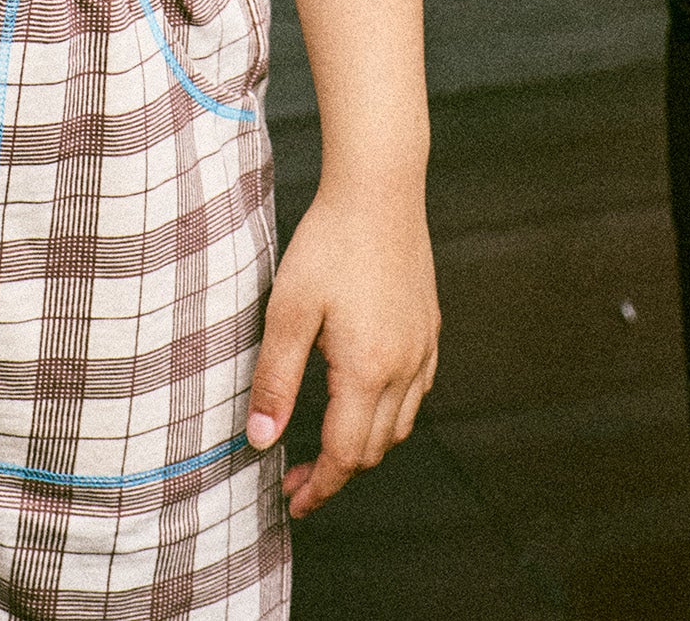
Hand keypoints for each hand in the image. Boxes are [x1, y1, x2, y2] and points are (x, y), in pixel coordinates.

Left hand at [245, 185, 438, 516]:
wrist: (379, 188)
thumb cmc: (329, 243)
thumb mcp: (288, 311)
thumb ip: (275, 379)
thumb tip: (260, 440)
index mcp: (368, 371)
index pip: (345, 455)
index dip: (318, 486)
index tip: (292, 501)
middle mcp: (405, 368)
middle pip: (374, 448)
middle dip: (336, 471)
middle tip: (295, 475)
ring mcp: (423, 348)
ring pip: (399, 425)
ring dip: (364, 445)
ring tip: (326, 443)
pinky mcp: (429, 328)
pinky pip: (416, 392)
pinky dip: (389, 412)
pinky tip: (364, 399)